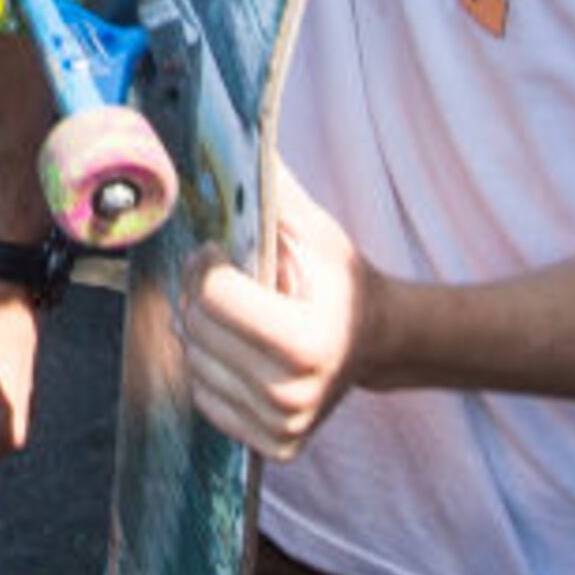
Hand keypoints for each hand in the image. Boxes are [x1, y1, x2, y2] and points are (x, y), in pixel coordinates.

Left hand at [178, 160, 367, 461]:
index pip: (214, 297)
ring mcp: (284, 426)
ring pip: (196, 368)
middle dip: (196, 295)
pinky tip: (234, 349)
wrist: (378, 341)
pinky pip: (207, 403)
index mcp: (307, 341)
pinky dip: (209, 370)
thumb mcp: (314, 230)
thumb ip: (271, 189)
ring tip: (227, 312)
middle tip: (213, 276)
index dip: (205, 265)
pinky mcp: (275, 445)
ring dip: (198, 332)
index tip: (216, 251)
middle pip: (199, 332)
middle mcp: (294, 394)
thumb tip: (236, 128)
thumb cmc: (341, 280)